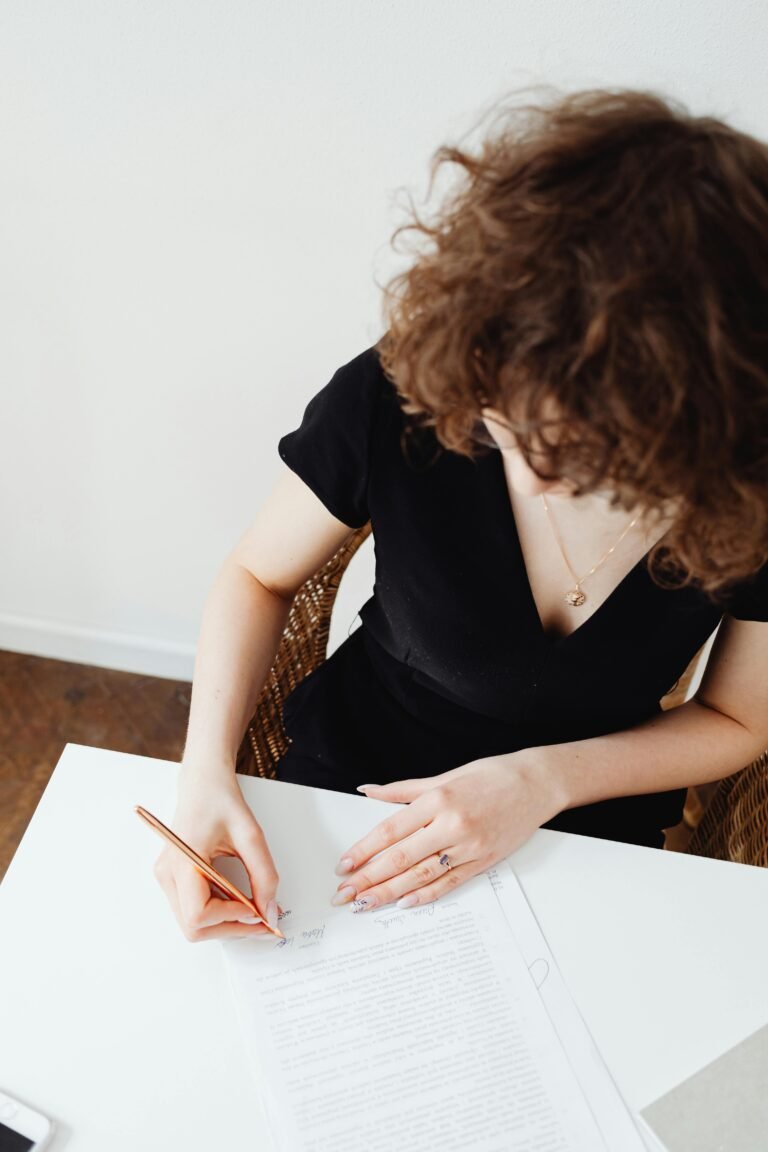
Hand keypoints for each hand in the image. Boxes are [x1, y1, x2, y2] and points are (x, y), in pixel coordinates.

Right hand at [153, 759, 281, 942]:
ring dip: (225, 923)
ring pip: (192, 923)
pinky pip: (193, 909)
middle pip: (194, 927)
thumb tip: (270, 912)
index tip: (256, 909)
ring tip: (253, 910)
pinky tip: (238, 901)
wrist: (203, 783)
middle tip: (262, 920)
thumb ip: (264, 875)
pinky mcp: (174, 879)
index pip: (198, 914)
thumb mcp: (251, 835)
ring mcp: (167, 878)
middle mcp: (167, 874)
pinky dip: (218, 912)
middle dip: (230, 928)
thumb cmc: (221, 801)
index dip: (230, 918)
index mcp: (182, 861)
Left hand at [330, 753, 566, 911]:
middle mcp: (451, 825)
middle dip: (367, 879)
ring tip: (364, 904)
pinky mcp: (483, 862)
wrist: (537, 784)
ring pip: (420, 876)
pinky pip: (448, 883)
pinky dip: (425, 896)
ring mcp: (468, 847)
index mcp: (438, 800)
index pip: (390, 831)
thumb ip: (402, 790)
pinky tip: (403, 904)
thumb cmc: (492, 775)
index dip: (363, 851)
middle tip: (342, 895)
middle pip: (399, 858)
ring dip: (388, 893)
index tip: (342, 866)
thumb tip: (367, 791)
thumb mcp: (445, 776)